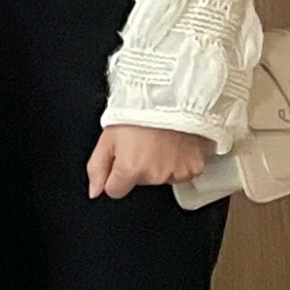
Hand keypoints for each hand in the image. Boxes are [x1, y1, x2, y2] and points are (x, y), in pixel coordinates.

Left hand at [89, 122, 210, 200]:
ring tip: (160, 141)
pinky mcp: (195, 167)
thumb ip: (97, 168)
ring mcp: (176, 172)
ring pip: (163, 177)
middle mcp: (154, 175)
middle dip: (139, 167)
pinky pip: (183, 172)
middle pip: (141, 181)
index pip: (116, 190)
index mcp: (130, 169)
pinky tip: (175, 144)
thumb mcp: (107, 137)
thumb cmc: (138, 112)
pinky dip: (180, 161)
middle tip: (142, 143)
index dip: (115, 176)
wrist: (172, 98)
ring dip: (160, 164)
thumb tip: (94, 191)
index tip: (121, 161)